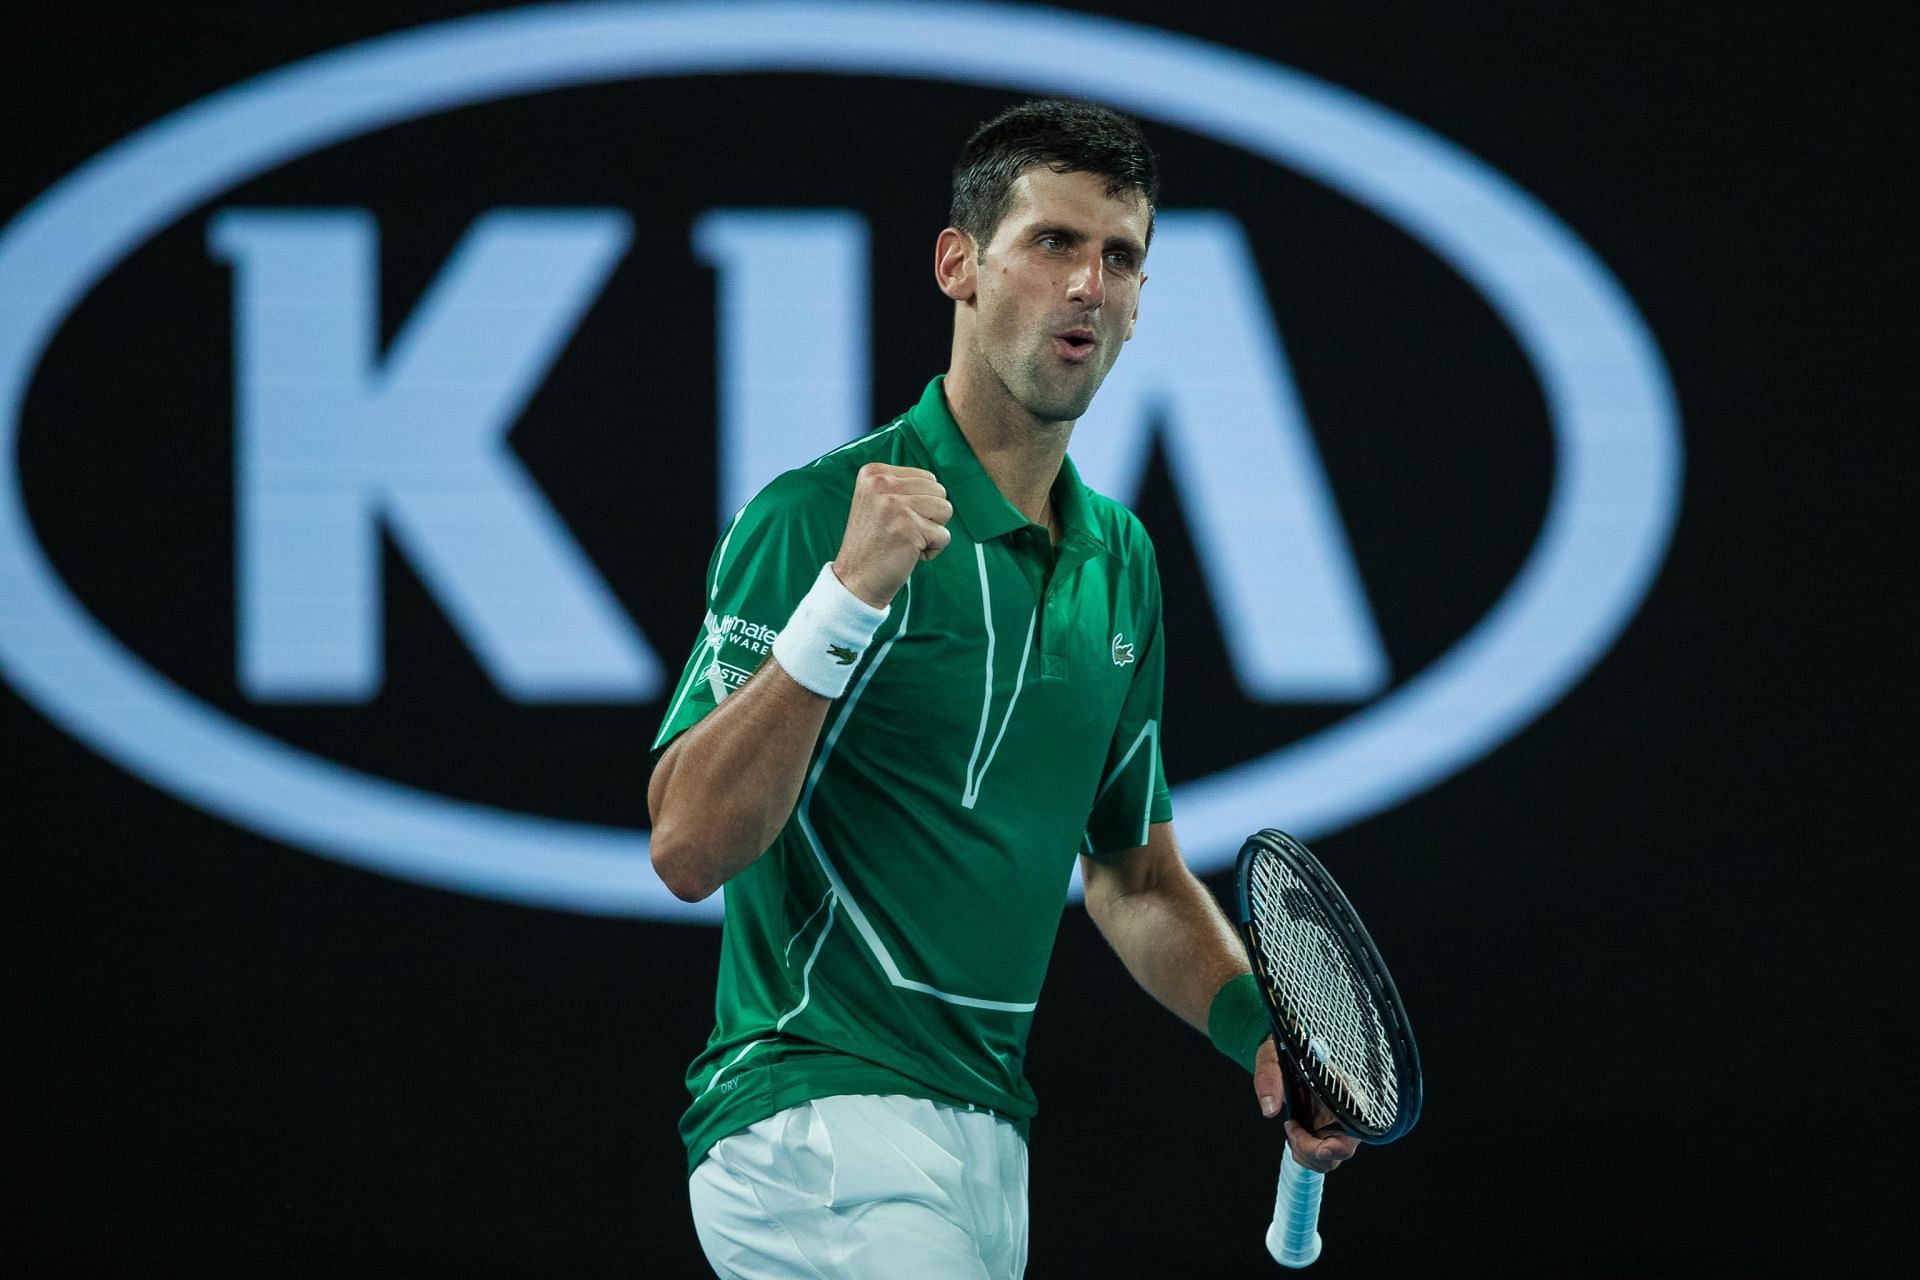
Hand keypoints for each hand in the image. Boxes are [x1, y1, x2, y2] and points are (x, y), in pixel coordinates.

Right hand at [832, 464, 953, 606]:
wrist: (855, 580)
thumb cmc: (874, 543)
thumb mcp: (878, 502)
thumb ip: (902, 487)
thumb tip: (936, 483)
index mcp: (873, 473)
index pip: (927, 478)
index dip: (920, 504)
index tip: (895, 520)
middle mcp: (881, 484)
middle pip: (939, 491)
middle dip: (930, 516)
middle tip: (903, 532)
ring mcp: (895, 506)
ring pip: (945, 510)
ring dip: (932, 532)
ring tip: (906, 541)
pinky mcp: (909, 528)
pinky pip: (944, 536)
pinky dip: (932, 550)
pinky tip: (908, 554)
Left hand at [1254, 1037, 1359, 1173]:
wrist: (1288, 1049)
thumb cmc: (1285, 1048)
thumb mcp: (1273, 1055)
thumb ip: (1270, 1077)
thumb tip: (1270, 1110)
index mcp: (1344, 1088)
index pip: (1355, 1127)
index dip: (1338, 1145)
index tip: (1319, 1148)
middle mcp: (1346, 1110)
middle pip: (1342, 1151)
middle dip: (1311, 1150)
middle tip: (1291, 1126)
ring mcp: (1338, 1123)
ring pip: (1330, 1160)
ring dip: (1305, 1152)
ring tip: (1292, 1126)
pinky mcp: (1328, 1130)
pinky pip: (1321, 1157)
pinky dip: (1303, 1152)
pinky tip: (1295, 1131)